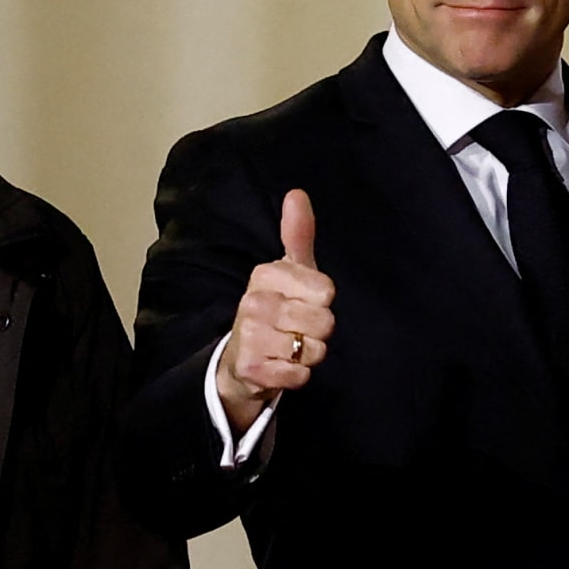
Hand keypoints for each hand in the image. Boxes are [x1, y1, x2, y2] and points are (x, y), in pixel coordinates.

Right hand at [215, 188, 335, 434]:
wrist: (242, 359)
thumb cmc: (277, 309)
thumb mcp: (290, 270)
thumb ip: (297, 234)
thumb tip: (297, 193)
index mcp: (265, 274)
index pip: (326, 291)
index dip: (322, 301)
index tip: (302, 301)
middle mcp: (253, 302)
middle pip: (324, 322)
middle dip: (319, 331)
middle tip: (297, 328)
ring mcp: (250, 336)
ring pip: (313, 349)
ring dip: (309, 354)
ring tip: (289, 347)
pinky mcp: (252, 369)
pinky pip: (300, 375)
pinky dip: (298, 375)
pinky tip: (282, 366)